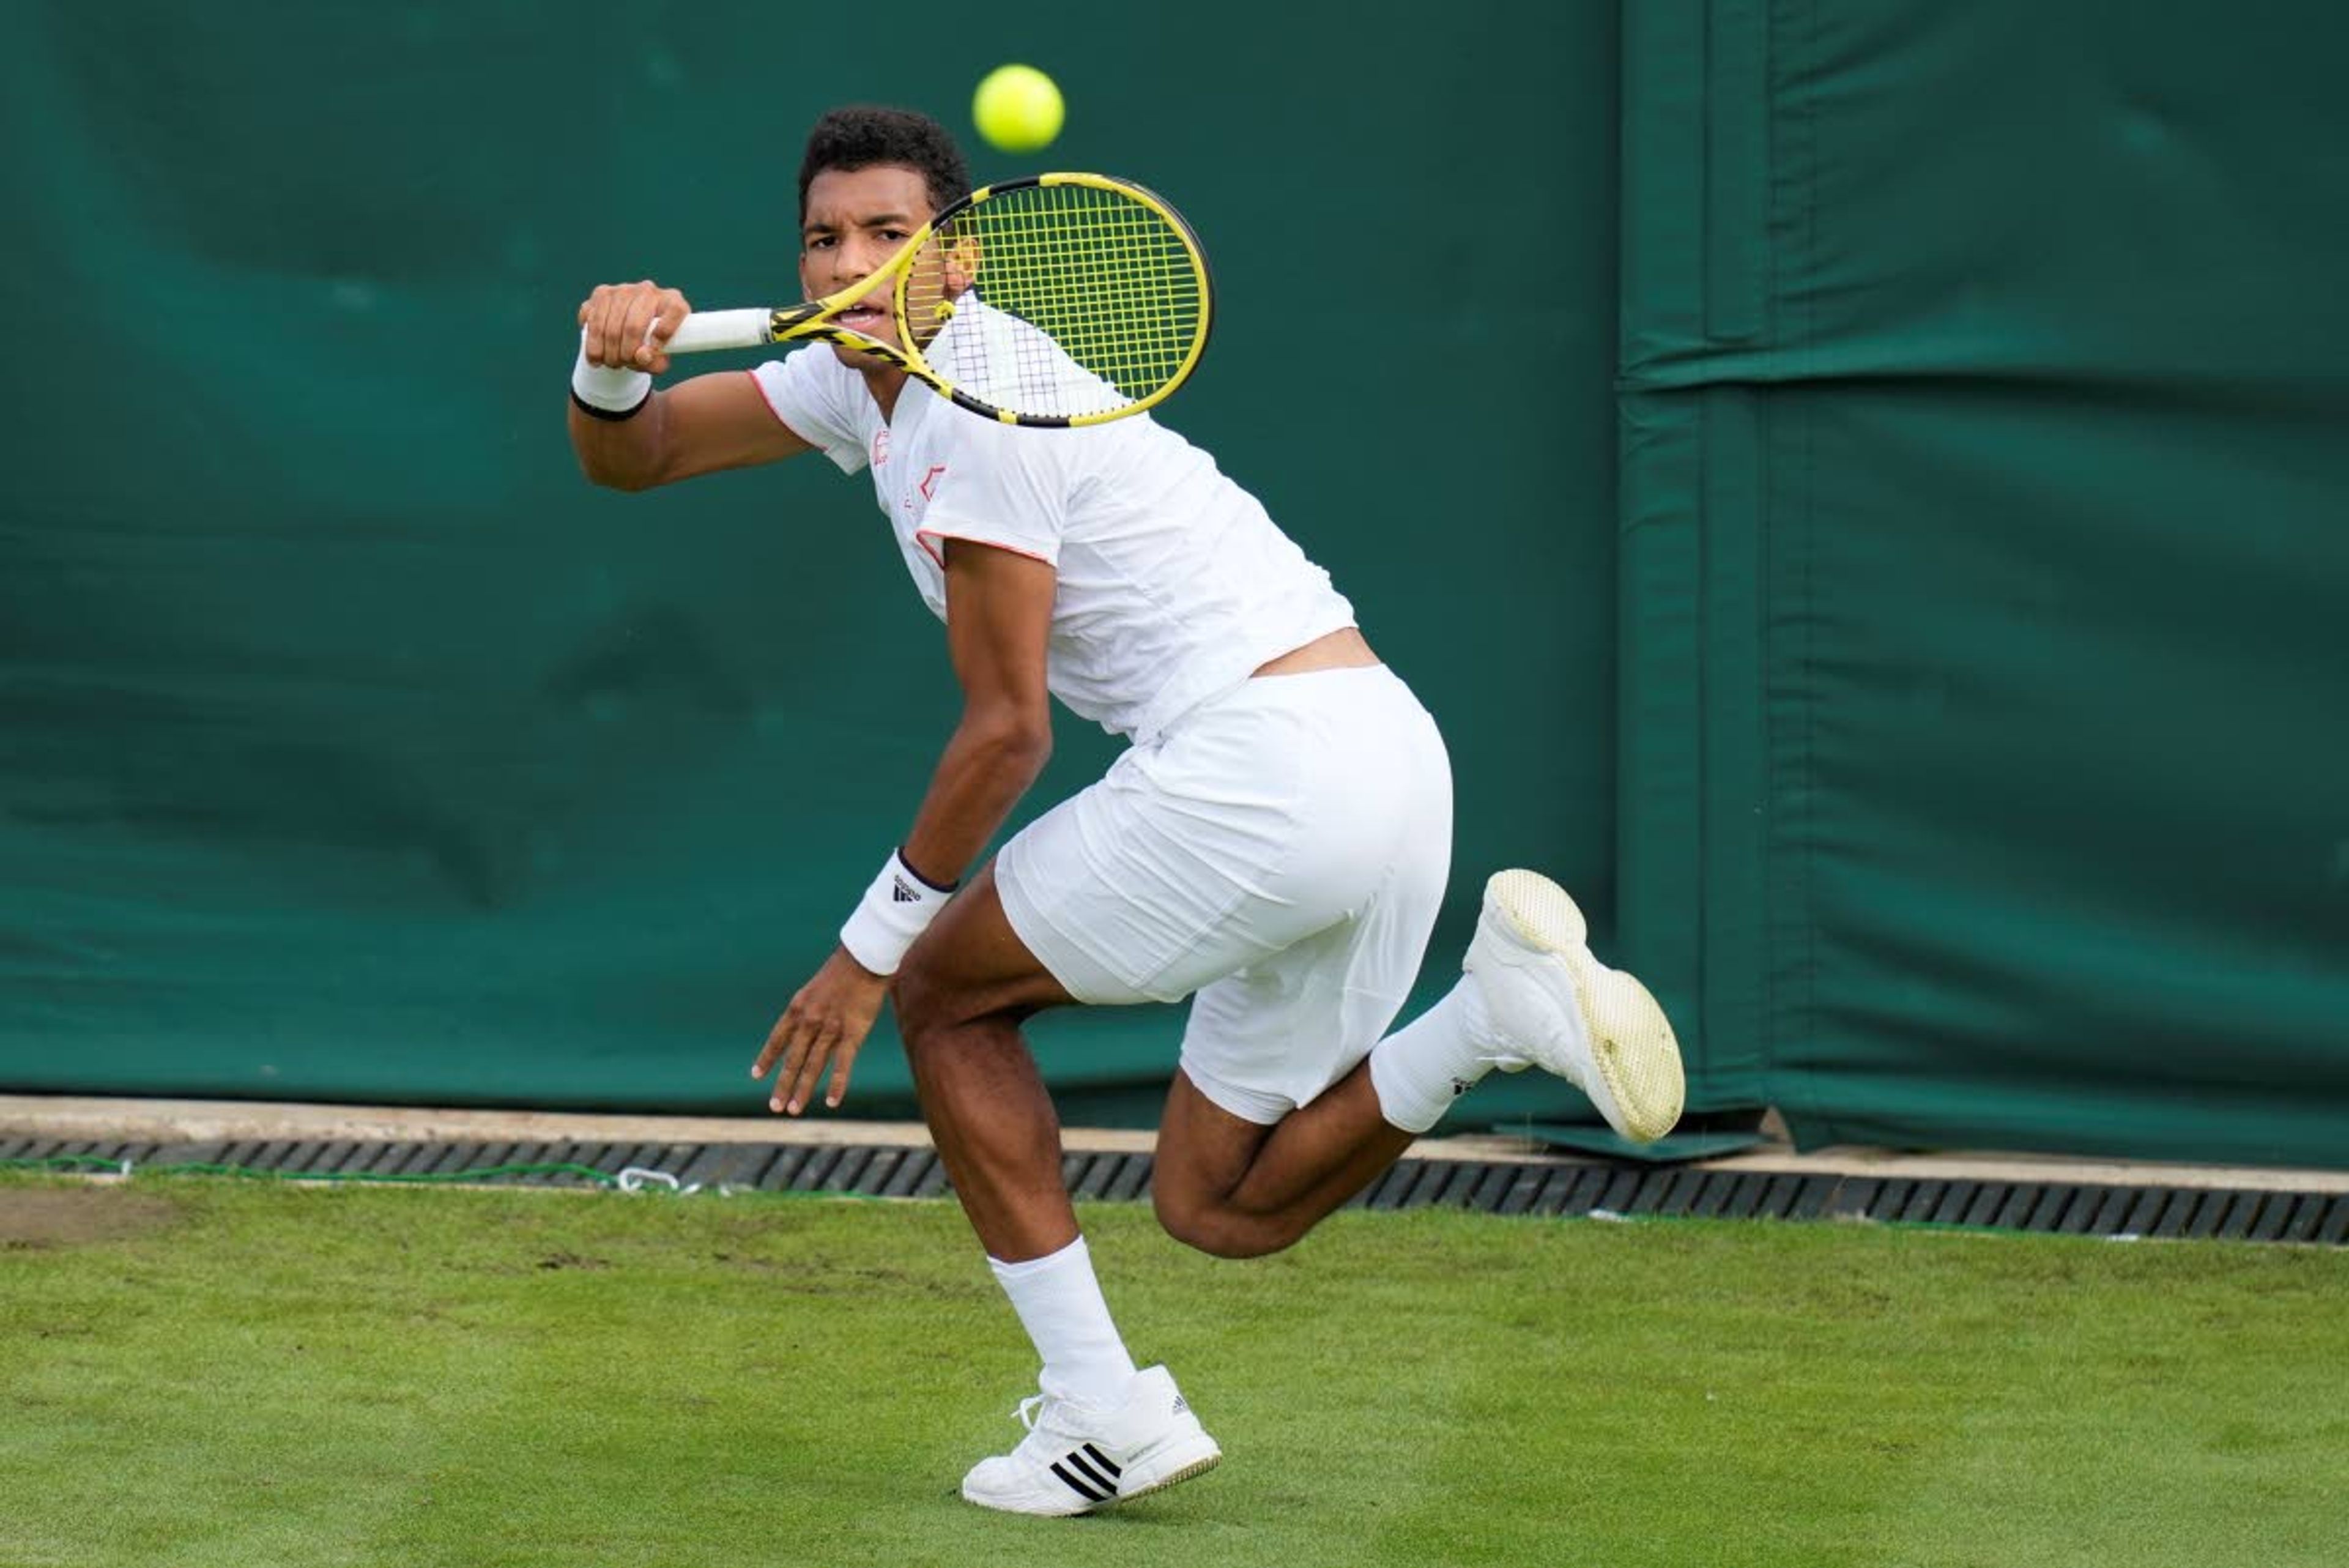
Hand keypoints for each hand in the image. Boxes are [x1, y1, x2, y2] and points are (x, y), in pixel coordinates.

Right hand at [577, 280, 691, 374]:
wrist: (631, 331)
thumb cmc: (650, 346)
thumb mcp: (659, 359)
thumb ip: (655, 362)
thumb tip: (641, 355)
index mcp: (672, 302)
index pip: (676, 310)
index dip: (664, 334)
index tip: (653, 352)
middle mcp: (648, 291)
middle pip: (634, 326)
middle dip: (625, 353)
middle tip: (623, 365)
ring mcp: (623, 289)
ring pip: (610, 325)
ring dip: (607, 351)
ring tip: (611, 363)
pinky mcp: (602, 292)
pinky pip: (593, 320)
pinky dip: (593, 343)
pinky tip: (597, 355)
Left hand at [751, 947, 889, 1114]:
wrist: (864, 958)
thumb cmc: (842, 971)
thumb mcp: (815, 989)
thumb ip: (809, 1011)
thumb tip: (804, 1028)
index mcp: (797, 1008)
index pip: (777, 1039)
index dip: (767, 1058)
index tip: (756, 1075)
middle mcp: (809, 1021)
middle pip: (792, 1059)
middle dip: (782, 1085)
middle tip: (774, 1107)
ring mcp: (830, 1028)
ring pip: (812, 1066)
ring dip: (802, 1090)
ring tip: (793, 1110)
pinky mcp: (853, 1033)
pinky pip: (842, 1064)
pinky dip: (836, 1084)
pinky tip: (831, 1102)